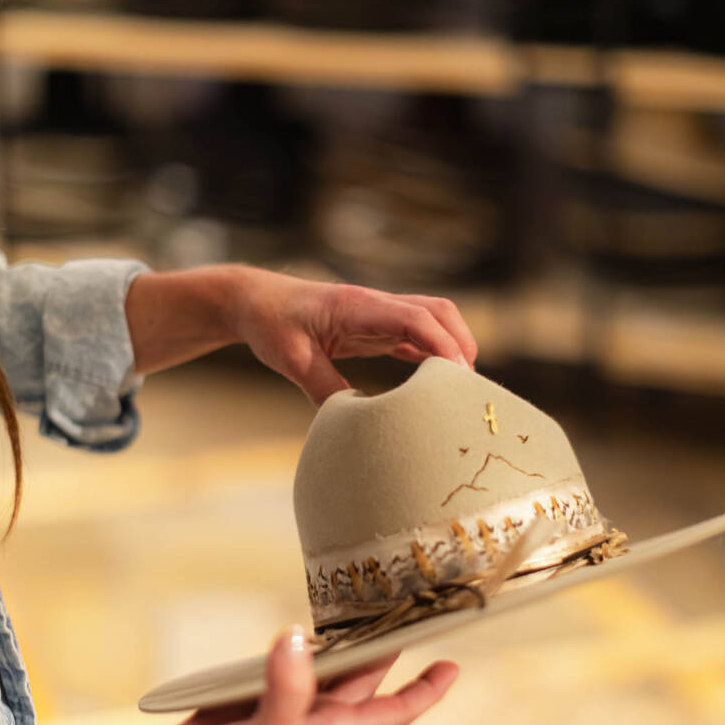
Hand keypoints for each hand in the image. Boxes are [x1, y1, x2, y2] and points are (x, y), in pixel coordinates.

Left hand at [125, 266, 476, 403]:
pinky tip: (437, 383)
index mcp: (358, 305)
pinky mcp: (374, 326)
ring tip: (460, 389)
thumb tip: (353, 422)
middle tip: (469, 386)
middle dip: (461, 342)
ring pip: (431, 320)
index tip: (460, 374)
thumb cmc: (270, 323)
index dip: (443, 343)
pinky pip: (414, 335)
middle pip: (437, 311)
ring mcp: (378, 313)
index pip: (415, 317)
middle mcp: (375, 304)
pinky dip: (433, 354)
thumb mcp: (291, 359)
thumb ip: (322, 387)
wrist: (254, 301)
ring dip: (451, 347)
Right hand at [139, 627, 457, 724]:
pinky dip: (293, 643)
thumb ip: (286, 691)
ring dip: (340, 640)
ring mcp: (279, 707)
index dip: (425, 690)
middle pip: (362, 677)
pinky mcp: (247, 698)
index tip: (452, 665)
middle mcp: (311, 719)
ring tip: (359, 602)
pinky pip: (281, 663)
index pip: (391, 710)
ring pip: (322, 666)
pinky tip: (296, 625)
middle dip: (387, 647)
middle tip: (409, 607)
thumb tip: (298, 638)